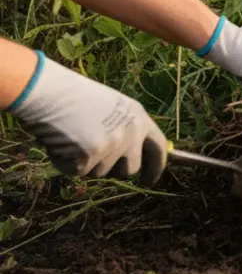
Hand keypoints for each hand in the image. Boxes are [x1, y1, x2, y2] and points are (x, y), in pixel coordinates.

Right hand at [9, 52, 167, 185]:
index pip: (159, 149)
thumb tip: (126, 159)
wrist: (50, 92)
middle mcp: (131, 133)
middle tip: (93, 156)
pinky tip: (61, 142)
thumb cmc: (74, 98)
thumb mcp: (111, 108)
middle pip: (129, 169)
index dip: (155, 167)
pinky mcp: (90, 157)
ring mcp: (112, 146)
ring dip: (85, 162)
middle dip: (113, 169)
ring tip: (73, 137)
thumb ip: (124, 130)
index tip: (148, 181)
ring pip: (100, 172)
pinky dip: (66, 162)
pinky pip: (77, 172)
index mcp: (139, 117)